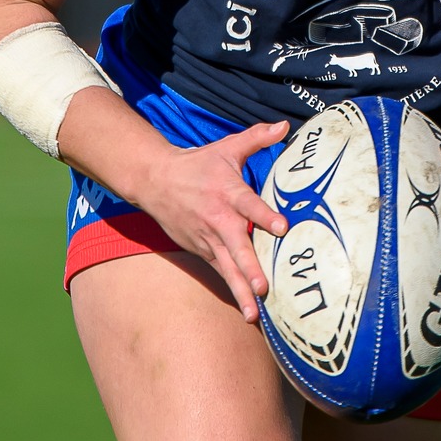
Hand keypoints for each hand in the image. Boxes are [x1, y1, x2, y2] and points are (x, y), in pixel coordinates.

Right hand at [135, 120, 289, 323]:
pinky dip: (232, 290)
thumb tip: (285, 126)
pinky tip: (247, 311)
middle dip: (249, 268)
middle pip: (236, 246)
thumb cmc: (200, 164)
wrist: (156, 181)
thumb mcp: (227, 147)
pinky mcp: (202, 252)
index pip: (249, 204)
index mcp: (228, 192)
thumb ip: (257, 138)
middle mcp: (218, 220)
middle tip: (262, 287)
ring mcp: (208, 239)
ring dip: (239, 291)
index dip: (265, 215)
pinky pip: (221, 273)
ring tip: (253, 315)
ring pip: (227, 268)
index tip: (283, 227)